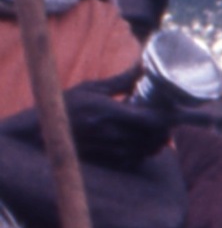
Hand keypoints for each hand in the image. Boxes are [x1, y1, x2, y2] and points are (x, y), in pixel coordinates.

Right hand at [9, 70, 175, 169]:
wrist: (40, 135)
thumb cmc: (64, 107)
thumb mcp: (91, 89)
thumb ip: (121, 81)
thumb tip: (143, 65)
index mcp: (108, 112)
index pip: (151, 119)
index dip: (169, 116)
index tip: (175, 109)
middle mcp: (112, 134)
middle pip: (157, 135)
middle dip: (166, 126)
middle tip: (166, 115)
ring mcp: (113, 151)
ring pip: (151, 148)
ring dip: (159, 138)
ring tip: (155, 126)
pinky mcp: (111, 162)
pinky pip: (140, 158)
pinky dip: (147, 149)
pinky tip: (142, 139)